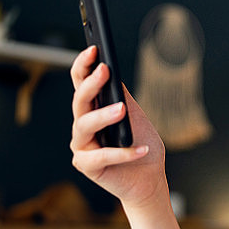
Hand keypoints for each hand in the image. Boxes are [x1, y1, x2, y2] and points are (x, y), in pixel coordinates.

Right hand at [70, 46, 166, 209]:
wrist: (149, 179)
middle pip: (79, 101)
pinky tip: (140, 149)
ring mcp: (82, 146)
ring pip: (84, 125)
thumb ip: (124, 98)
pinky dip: (123, 152)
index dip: (84, 66)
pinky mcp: (87, 166)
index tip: (94, 49)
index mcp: (93, 110)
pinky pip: (102, 156)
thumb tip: (114, 76)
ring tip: (122, 110)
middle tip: (104, 70)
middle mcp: (83, 126)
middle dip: (90, 83)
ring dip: (103, 115)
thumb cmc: (142, 145)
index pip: (81, 83)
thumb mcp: (136, 117)